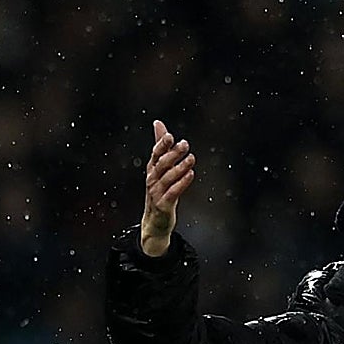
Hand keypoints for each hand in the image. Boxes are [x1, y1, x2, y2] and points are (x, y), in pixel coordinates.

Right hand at [140, 119, 195, 256]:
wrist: (155, 221)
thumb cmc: (159, 190)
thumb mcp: (159, 168)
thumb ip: (161, 146)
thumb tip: (158, 123)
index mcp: (152, 169)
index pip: (155, 154)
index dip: (162, 145)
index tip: (171, 136)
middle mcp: (152, 180)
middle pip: (162, 164)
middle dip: (173, 154)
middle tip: (185, 144)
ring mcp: (157, 193)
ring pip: (168, 178)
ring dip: (180, 167)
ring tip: (191, 159)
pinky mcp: (164, 204)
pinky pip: (173, 192)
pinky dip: (182, 183)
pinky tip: (191, 175)